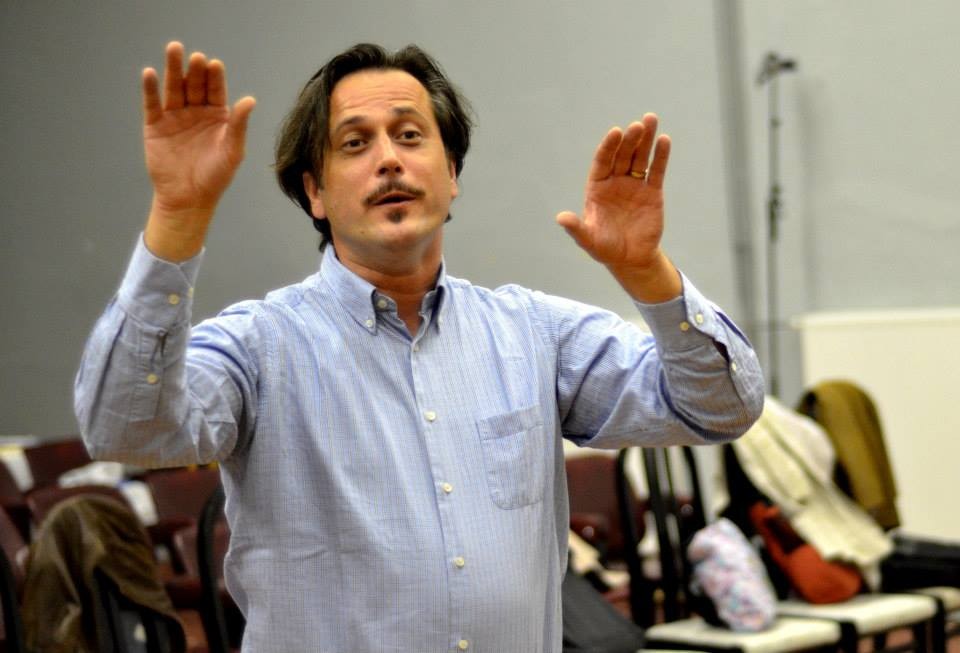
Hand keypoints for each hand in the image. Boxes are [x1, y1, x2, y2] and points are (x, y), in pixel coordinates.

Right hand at [143, 42, 255, 260]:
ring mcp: (175, 117)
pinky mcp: (155, 125)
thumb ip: (238, 125)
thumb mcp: (232, 151)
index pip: (216, 90)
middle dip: (195, 70)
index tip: (215, 64)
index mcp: (218, 116)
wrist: (189, 199)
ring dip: (172, 69)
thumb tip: (250, 99)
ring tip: (174, 49)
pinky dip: (150, 89)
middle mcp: (196, 111)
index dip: (215, 77)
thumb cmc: (215, 177)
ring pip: (173, 88)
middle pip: (194, 85)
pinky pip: (152, 104)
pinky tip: (150, 73)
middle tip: (195, 56)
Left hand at [557, 113, 680, 301]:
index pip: (602, 162)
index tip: (615, 132)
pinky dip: (660, 156)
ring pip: (639, 158)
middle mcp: (615, 182)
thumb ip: (576, 228)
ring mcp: (634, 185)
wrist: (630, 259)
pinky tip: (664, 140)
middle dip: (629, 140)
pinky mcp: (652, 193)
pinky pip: (656, 171)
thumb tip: (560, 218)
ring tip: (650, 120)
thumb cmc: (605, 249)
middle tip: (637, 125)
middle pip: (622, 156)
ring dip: (645, 140)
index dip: (608, 147)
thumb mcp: (589, 240)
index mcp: (597, 188)